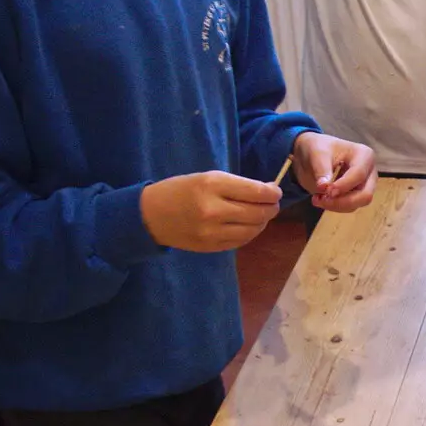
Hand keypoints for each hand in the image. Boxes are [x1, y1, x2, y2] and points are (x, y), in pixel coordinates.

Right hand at [140, 171, 279, 251]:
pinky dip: (249, 233)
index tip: (275, 191)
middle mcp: (213, 210)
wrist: (150, 215)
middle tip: (273, 204)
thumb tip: (268, 192)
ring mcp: (212, 232)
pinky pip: (240, 241)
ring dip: (262, 222)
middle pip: (258, 213)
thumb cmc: (180, 190)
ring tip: (261, 215)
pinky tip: (248, 225)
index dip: (272, 193)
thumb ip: (237, 185)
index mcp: (212, 185)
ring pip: (252, 230)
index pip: (256, 192)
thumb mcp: (207, 178)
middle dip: (271, 208)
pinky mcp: (210, 247)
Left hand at [293, 131, 376, 213]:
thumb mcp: (317, 154)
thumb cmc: (319, 148)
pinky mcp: (357, 195)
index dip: (343, 186)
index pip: (359, 175)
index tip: (325, 190)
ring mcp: (366, 185)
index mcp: (364, 155)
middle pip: (365, 195)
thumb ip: (321, 169)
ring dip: (336, 205)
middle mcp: (370, 171)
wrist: (314, 154)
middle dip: (342, 201)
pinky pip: (350, 207)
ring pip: (357, 204)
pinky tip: (320, 199)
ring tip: (316, 198)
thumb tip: (324, 187)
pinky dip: (335, 206)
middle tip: (320, 199)